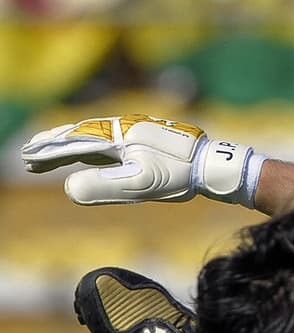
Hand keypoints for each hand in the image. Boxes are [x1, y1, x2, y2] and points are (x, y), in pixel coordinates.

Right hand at [20, 113, 261, 206]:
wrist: (213, 165)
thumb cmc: (179, 175)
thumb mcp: (141, 184)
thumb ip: (105, 186)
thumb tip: (68, 189)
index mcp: (118, 136)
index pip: (76, 143)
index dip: (51, 152)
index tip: (28, 157)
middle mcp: (123, 129)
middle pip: (80, 135)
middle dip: (54, 146)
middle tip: (29, 155)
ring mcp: (135, 133)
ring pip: (94, 138)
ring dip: (72, 146)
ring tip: (51, 156)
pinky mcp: (145, 141)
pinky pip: (110, 143)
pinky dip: (93, 149)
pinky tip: (90, 156)